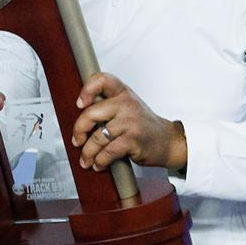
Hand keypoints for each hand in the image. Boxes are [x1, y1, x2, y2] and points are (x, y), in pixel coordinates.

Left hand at [71, 72, 185, 173]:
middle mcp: (126, 104)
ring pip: (97, 138)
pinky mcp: (133, 140)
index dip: (87, 89)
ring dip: (88, 153)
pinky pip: (107, 152)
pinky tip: (99, 164)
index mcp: (123, 93)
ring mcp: (130, 122)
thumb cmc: (144, 125)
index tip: (80, 104)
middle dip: (79, 131)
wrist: (168, 141)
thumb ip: (108, 105)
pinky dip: (100, 161)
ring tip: (87, 159)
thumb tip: (81, 117)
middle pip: (90, 114)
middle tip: (77, 140)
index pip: (102, 80)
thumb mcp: (128, 107)